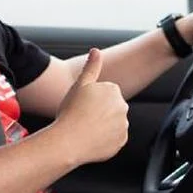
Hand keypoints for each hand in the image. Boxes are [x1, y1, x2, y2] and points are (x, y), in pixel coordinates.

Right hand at [55, 49, 128, 164]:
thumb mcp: (79, 85)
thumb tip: (96, 51)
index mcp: (113, 91)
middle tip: (83, 117)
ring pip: (112, 123)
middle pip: (110, 108)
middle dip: (99, 112)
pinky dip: (105, 139)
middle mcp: (123, 107)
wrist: (69, 141)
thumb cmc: (71, 112)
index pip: (105, 93)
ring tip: (86, 128)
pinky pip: (113, 139)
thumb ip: (91, 67)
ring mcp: (123, 126)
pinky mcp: (121, 142)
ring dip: (102, 125)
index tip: (82, 105)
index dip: (91, 100)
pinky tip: (91, 139)